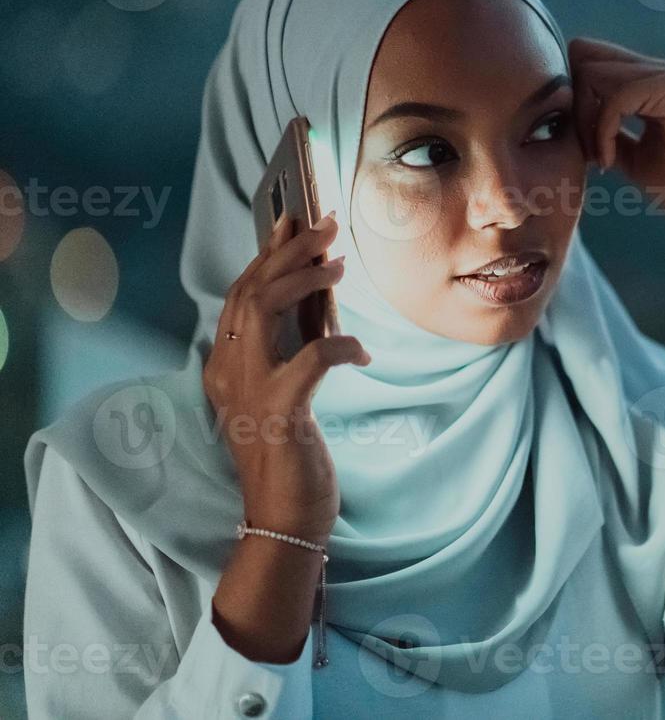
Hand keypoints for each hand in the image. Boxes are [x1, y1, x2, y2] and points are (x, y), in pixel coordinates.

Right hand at [202, 212, 368, 543]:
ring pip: (262, 311)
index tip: (294, 220)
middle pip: (249, 292)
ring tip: (339, 265)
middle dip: (287, 252)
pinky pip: (309, 360)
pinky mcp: (279, 414)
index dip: (268, 254)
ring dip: (303, 281)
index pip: (241, 294)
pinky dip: (338, 346)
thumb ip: (296, 341)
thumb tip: (319, 291)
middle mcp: (228, 372)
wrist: (283, 518)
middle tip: (324, 226)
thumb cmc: (292, 454)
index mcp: (227, 365)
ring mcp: (248, 392)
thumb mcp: (290, 388)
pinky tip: (361, 350)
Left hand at [568, 37, 664, 231]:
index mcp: (645, 83)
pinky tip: (610, 162)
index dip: (572, 100)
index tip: (584, 147)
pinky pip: (613, 97)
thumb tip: (571, 129)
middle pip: (581, 53)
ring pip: (590, 70)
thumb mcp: (633, 158)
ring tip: (601, 158)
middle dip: (571, 102)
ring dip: (584, 120)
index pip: (586, 62)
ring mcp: (662, 75)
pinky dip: (602, 131)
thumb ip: (607, 137)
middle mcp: (653, 70)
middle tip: (587, 149)